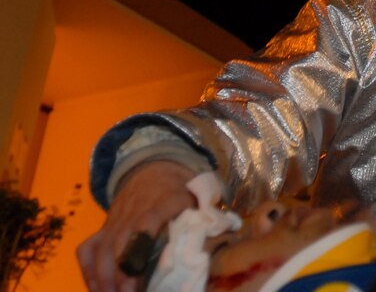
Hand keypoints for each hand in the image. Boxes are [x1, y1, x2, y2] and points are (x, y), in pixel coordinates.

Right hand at [76, 160, 197, 291]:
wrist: (154, 169)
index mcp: (163, 203)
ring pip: (101, 251)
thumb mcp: (197, 200)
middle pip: (120, 243)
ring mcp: (114, 221)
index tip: (138, 270)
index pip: (146, 221)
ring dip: (104, 279)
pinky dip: (88, 272)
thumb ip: (204, 221)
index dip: (140, 244)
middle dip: (121, 274)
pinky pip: (87, 250)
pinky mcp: (103, 229)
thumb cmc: (180, 192)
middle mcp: (133, 213)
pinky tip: (98, 289)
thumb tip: (215, 244)